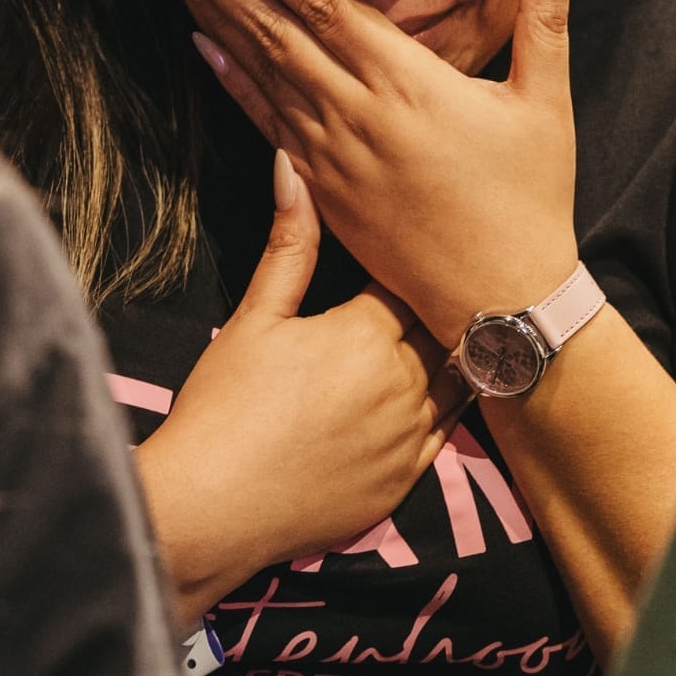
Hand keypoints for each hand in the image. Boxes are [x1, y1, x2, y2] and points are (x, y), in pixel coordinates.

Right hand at [136, 150, 461, 604]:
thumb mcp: (256, 317)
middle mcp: (404, 382)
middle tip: (449, 269)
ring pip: (462, 374)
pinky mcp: (408, 479)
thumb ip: (289, 242)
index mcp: (367, 332)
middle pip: (448, 321)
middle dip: (447, 295)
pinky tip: (452, 383)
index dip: (418, 254)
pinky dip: (457, 401)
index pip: (415, 276)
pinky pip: (454, 430)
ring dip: (462, 346)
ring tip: (461, 319)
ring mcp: (412, 436)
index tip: (421, 234)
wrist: (212, 510)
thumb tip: (291, 165)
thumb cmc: (224, 408)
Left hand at [148, 0, 587, 344]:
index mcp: (409, 84)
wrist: (502, 301)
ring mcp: (333, 156)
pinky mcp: (324, 191)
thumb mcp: (546, 103)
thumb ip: (546, 16)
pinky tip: (201, 44)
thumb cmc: (532, 201)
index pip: (325, 9)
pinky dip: (232, 80)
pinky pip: (267, 123)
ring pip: (261, 71)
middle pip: (274, 31)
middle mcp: (358, 115)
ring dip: (214, 15)